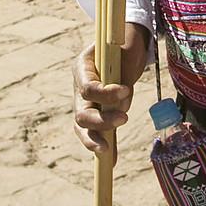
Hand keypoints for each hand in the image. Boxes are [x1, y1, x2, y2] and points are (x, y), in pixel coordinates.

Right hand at [72, 22, 151, 163]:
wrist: (125, 45)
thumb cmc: (125, 45)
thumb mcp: (126, 50)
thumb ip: (123, 73)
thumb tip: (121, 105)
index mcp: (82, 67)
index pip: (87, 87)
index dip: (104, 93)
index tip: (125, 91)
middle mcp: (79, 87)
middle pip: (81, 112)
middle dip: (100, 121)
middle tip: (124, 119)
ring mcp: (85, 101)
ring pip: (84, 126)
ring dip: (96, 138)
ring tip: (108, 150)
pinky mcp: (97, 112)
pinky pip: (96, 132)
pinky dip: (103, 145)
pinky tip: (111, 160)